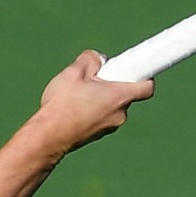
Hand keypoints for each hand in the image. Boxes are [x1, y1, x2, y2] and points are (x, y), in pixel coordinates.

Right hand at [32, 52, 152, 155]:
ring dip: (101, 97)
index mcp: (119, 97)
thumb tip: (98, 59)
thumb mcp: (74, 71)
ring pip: (113, 106)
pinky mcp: (99, 134)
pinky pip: (103, 116)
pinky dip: (94, 109)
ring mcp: (110, 127)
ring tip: (79, 94)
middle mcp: (120, 115)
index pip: (147, 86)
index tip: (133, 67)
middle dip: (112, 84)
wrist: (49, 137)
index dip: (144, 75)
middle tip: (94, 78)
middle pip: (126, 94)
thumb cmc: (63, 105)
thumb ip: (90, 59)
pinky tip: (75, 107)